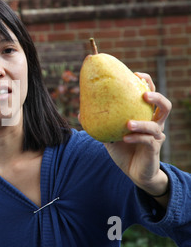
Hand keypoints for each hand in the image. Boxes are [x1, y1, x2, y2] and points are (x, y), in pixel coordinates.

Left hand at [102, 72, 170, 205]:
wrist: (133, 172)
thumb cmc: (123, 149)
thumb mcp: (109, 134)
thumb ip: (100, 123)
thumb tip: (80, 112)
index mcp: (145, 116)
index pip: (151, 96)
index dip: (147, 83)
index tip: (135, 74)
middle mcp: (154, 124)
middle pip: (165, 106)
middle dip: (156, 97)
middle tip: (143, 94)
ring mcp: (156, 137)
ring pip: (156, 125)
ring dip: (142, 123)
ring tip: (128, 123)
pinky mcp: (153, 149)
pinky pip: (147, 141)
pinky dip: (136, 138)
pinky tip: (125, 138)